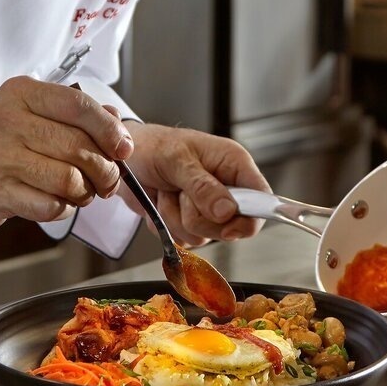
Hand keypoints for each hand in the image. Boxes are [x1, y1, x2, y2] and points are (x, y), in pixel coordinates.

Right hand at [0, 77, 132, 241]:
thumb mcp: (25, 114)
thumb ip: (70, 114)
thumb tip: (113, 118)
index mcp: (21, 94)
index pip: (79, 107)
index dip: (110, 130)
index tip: (123, 148)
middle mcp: (9, 121)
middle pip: (79, 147)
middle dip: (104, 170)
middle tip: (106, 179)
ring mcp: (0, 157)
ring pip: (69, 179)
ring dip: (83, 193)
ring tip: (78, 192)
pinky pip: (50, 205)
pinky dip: (61, 209)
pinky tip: (52, 202)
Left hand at [121, 123, 269, 246]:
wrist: (125, 158)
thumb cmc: (153, 146)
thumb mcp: (176, 160)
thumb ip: (202, 186)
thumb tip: (227, 211)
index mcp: (233, 164)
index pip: (261, 200)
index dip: (249, 219)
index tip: (229, 227)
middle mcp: (225, 187)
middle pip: (232, 226)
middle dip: (199, 216)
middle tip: (181, 193)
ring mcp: (207, 207)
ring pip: (204, 235)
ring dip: (176, 217)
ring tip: (167, 191)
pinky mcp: (189, 220)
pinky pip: (184, 239)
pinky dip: (166, 224)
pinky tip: (161, 201)